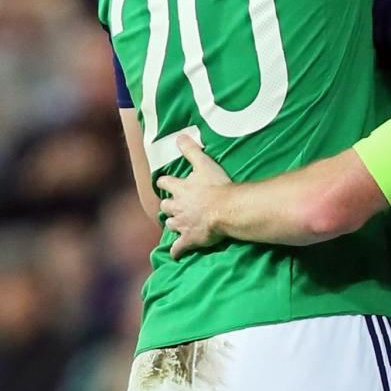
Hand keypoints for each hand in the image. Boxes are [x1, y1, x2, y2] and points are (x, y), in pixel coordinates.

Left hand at [154, 135, 235, 253]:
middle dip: (168, 205)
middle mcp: (176, 206)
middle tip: (173, 205)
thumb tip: (179, 136)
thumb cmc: (217, 186)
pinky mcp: (189, 239)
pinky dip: (176, 251)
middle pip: (165, 206)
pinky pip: (178, 248)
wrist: (226, 209)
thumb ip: (191, 150)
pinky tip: (175, 254)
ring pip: (170, 225)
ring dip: (173, 224)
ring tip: (177, 224)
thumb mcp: (204, 163)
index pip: (165, 182)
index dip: (165, 182)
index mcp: (179, 188)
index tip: (166, 182)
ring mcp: (182, 224)